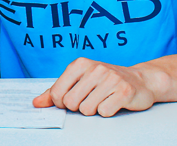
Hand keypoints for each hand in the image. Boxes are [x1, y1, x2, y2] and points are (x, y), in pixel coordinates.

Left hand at [32, 57, 159, 116]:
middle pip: (71, 103)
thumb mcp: (79, 80)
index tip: (72, 99)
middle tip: (91, 98)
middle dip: (79, 107)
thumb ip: (56, 91)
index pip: (57, 93)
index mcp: (80, 64)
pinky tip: (114, 101)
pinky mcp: (124, 91)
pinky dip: (108, 111)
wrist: (140, 80)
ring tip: (104, 98)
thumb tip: (36, 102)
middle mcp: (95, 68)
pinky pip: (104, 112)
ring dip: (94, 109)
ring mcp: (110, 79)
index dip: (62, 103)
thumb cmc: (105, 81)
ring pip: (87, 110)